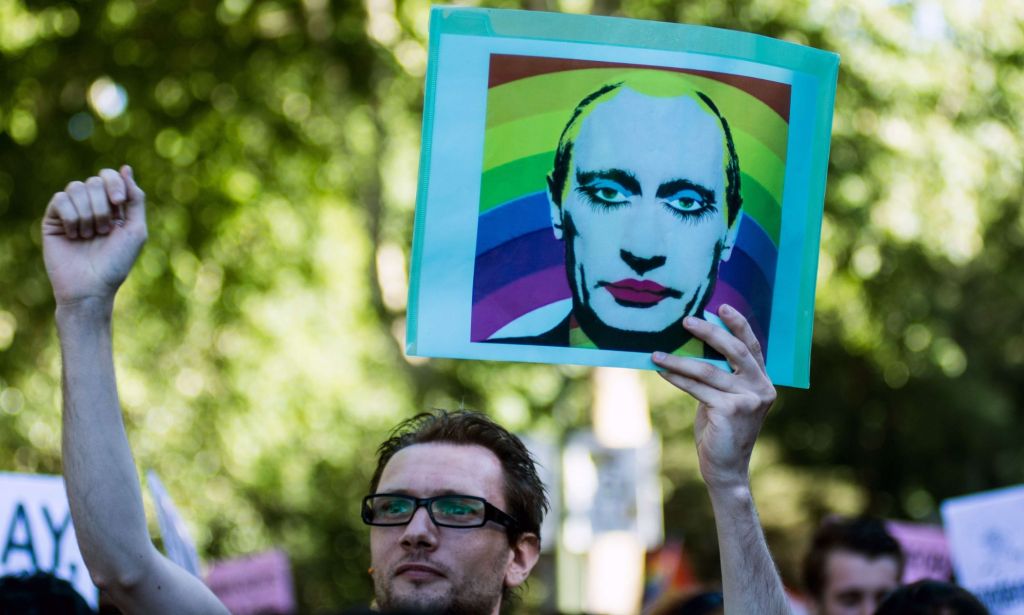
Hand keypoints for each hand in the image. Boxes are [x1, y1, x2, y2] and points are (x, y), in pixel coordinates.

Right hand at [42, 165, 146, 306]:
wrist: (91, 287)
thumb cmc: (116, 262)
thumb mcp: (136, 230)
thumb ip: (135, 199)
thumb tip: (126, 168)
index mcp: (113, 207)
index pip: (110, 176)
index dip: (114, 183)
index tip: (118, 202)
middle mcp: (92, 206)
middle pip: (95, 181)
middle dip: (102, 205)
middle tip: (103, 230)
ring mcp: (72, 212)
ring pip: (76, 187)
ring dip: (88, 213)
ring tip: (89, 236)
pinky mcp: (53, 220)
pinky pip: (60, 199)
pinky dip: (71, 217)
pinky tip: (74, 235)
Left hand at [652, 305, 775, 489]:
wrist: (726, 469)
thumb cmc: (721, 431)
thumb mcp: (724, 398)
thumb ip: (720, 375)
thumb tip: (692, 347)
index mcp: (762, 382)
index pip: (752, 347)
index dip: (739, 325)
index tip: (722, 306)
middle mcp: (761, 388)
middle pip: (735, 350)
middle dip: (709, 332)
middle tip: (685, 320)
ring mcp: (748, 399)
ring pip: (709, 370)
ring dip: (679, 360)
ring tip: (657, 352)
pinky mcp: (731, 410)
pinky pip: (697, 387)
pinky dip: (677, 377)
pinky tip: (661, 370)